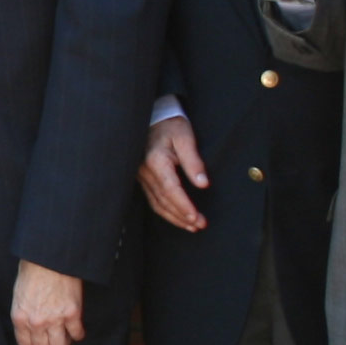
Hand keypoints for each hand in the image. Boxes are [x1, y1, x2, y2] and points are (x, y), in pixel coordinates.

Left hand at [10, 259, 85, 344]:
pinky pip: (77, 334)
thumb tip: (29, 324)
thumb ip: (23, 313)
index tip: (38, 339)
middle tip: (52, 339)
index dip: (33, 343)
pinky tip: (76, 329)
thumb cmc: (32, 271)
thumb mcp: (19, 295)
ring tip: (64, 336)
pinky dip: (78, 334)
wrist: (49, 258)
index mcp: (20, 318)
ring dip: (62, 343)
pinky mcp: (73, 314)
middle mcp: (36, 323)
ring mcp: (55, 320)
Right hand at [138, 113, 209, 230]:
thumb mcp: (185, 138)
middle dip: (182, 216)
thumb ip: (194, 162)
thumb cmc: (171, 125)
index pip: (170, 190)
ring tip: (192, 226)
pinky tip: (178, 217)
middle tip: (200, 225)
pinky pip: (153, 200)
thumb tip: (203, 184)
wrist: (154, 117)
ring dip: (175, 217)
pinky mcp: (143, 178)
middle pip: (164, 201)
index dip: (183, 206)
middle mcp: (145, 171)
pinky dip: (166, 211)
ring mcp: (142, 176)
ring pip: (157, 204)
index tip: (196, 218)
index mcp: (155, 161)